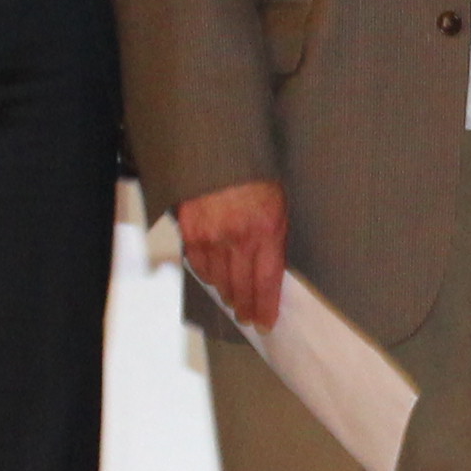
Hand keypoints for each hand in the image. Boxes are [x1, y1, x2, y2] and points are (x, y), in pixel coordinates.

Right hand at [176, 179, 288, 331]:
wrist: (220, 150)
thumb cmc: (256, 174)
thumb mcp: (279, 203)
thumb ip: (274, 236)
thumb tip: (270, 267)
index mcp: (266, 230)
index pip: (266, 282)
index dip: (265, 306)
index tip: (266, 321)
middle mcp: (238, 238)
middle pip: (242, 287)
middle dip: (246, 306)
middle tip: (248, 317)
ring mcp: (211, 236)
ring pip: (218, 279)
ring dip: (226, 292)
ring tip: (232, 301)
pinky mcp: (190, 230)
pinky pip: (198, 263)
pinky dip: (207, 274)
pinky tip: (213, 279)